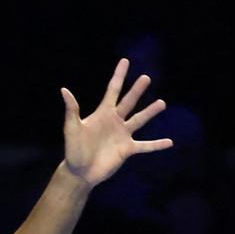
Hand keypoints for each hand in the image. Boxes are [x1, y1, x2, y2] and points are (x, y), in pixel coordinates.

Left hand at [61, 58, 172, 187]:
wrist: (80, 172)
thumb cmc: (73, 149)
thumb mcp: (72, 128)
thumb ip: (72, 110)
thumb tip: (64, 90)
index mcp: (102, 113)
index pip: (112, 90)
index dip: (119, 76)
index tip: (125, 61)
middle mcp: (115, 121)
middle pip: (129, 101)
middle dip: (137, 90)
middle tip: (146, 78)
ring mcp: (122, 135)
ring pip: (139, 120)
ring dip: (150, 112)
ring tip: (162, 103)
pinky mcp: (127, 149)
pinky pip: (145, 146)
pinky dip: (157, 144)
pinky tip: (170, 142)